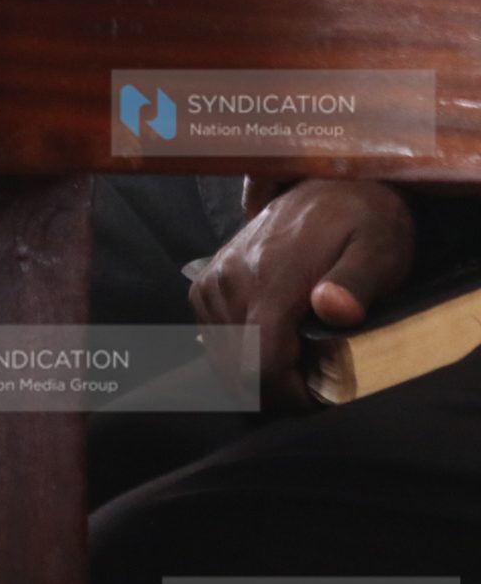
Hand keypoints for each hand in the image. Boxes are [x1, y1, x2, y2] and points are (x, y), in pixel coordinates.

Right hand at [191, 177, 416, 407]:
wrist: (328, 186)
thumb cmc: (362, 224)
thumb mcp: (378, 250)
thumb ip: (356, 281)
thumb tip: (332, 307)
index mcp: (271, 278)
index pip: (261, 362)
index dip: (290, 395)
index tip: (322, 397)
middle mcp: (231, 280)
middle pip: (239, 367)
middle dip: (278, 390)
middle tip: (317, 382)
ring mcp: (214, 280)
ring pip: (223, 357)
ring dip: (258, 373)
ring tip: (300, 364)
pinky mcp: (207, 281)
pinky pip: (214, 337)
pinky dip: (240, 354)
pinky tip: (273, 346)